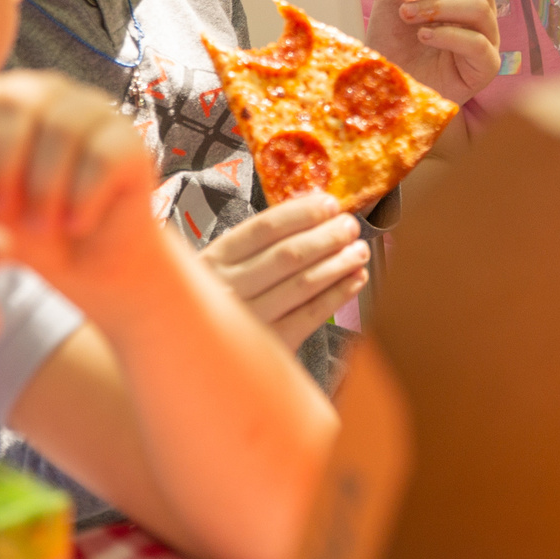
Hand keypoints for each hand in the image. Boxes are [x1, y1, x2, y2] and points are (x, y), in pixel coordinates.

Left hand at [0, 71, 162, 307]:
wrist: (88, 267)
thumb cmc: (25, 233)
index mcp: (0, 104)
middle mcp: (48, 94)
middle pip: (16, 103)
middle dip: (0, 165)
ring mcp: (92, 111)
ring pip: (62, 129)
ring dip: (44, 189)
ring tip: (41, 225)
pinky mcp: (129, 140)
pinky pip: (101, 157)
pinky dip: (82, 198)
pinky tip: (76, 223)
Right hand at [202, 192, 368, 348]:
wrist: (200, 354)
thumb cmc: (219, 300)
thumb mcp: (221, 267)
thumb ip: (255, 244)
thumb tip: (311, 208)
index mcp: (214, 260)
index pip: (264, 228)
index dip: (301, 213)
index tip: (330, 204)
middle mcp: (229, 288)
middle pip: (287, 255)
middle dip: (327, 236)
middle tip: (350, 226)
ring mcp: (249, 318)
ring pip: (302, 284)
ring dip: (338, 263)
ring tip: (359, 251)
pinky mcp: (270, 345)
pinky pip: (310, 315)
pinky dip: (337, 294)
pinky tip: (354, 279)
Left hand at [368, 0, 501, 101]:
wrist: (385, 88)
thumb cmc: (392, 43)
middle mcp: (477, 7)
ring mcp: (485, 37)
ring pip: (480, 5)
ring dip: (437, 4)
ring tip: (406, 14)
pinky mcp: (484, 67)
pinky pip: (480, 43)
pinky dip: (449, 35)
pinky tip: (424, 36)